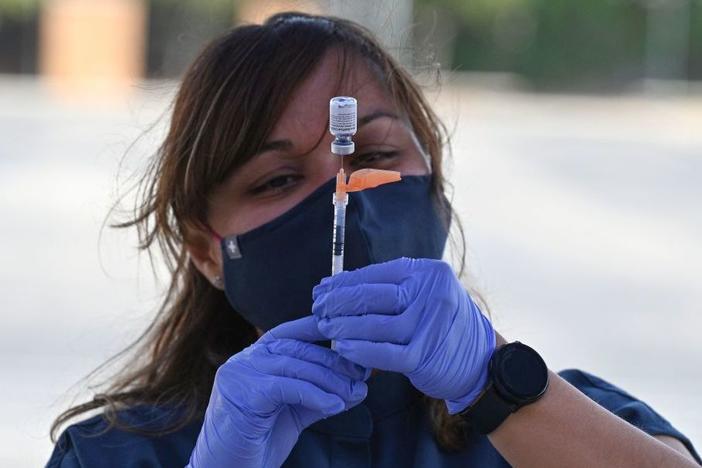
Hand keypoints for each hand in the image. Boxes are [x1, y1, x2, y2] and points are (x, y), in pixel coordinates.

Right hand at [187, 316, 369, 467]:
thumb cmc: (258, 442)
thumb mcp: (294, 411)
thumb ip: (319, 394)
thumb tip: (358, 386)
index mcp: (255, 357)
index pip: (290, 334)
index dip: (320, 331)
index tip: (351, 338)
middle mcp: (244, 359)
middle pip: (298, 350)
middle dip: (334, 362)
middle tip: (362, 376)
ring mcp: (240, 373)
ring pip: (295, 366)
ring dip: (330, 381)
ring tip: (354, 393)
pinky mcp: (243, 393)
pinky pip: (287, 387)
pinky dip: (315, 395)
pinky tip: (335, 406)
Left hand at [312, 257, 495, 413]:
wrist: (480, 361)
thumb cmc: (441, 326)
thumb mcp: (424, 297)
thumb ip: (391, 290)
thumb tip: (339, 288)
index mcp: (428, 273)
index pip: (376, 274)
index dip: (344, 282)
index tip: (321, 290)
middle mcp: (431, 293)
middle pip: (372, 296)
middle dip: (338, 302)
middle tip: (317, 309)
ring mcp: (430, 325)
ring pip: (375, 324)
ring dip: (344, 326)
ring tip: (326, 327)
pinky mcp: (426, 355)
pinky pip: (384, 353)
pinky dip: (360, 351)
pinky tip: (343, 348)